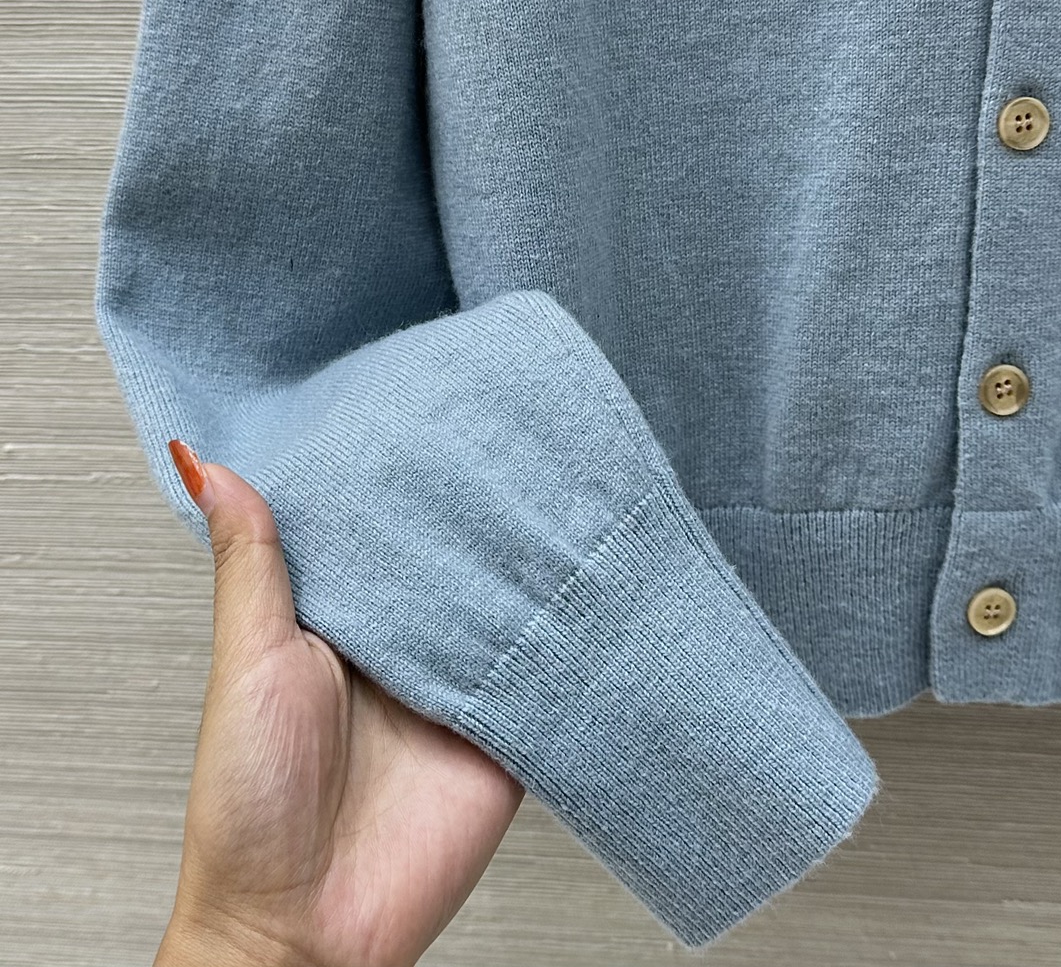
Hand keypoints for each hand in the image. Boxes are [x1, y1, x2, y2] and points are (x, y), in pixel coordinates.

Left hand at [157, 440, 525, 966]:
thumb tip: (209, 469)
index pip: (375, 532)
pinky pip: (541, 671)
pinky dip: (563, 633)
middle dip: (471, 510)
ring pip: (499, 604)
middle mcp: (401, 646)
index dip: (392, 478)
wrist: (303, 931)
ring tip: (556, 485)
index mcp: (339, 622)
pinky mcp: (504, 730)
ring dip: (521, 563)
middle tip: (504, 430)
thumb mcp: (249, 664)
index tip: (417, 412)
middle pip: (446, 561)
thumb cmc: (250, 805)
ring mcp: (455, 685)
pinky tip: (585, 581)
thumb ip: (252, 568)